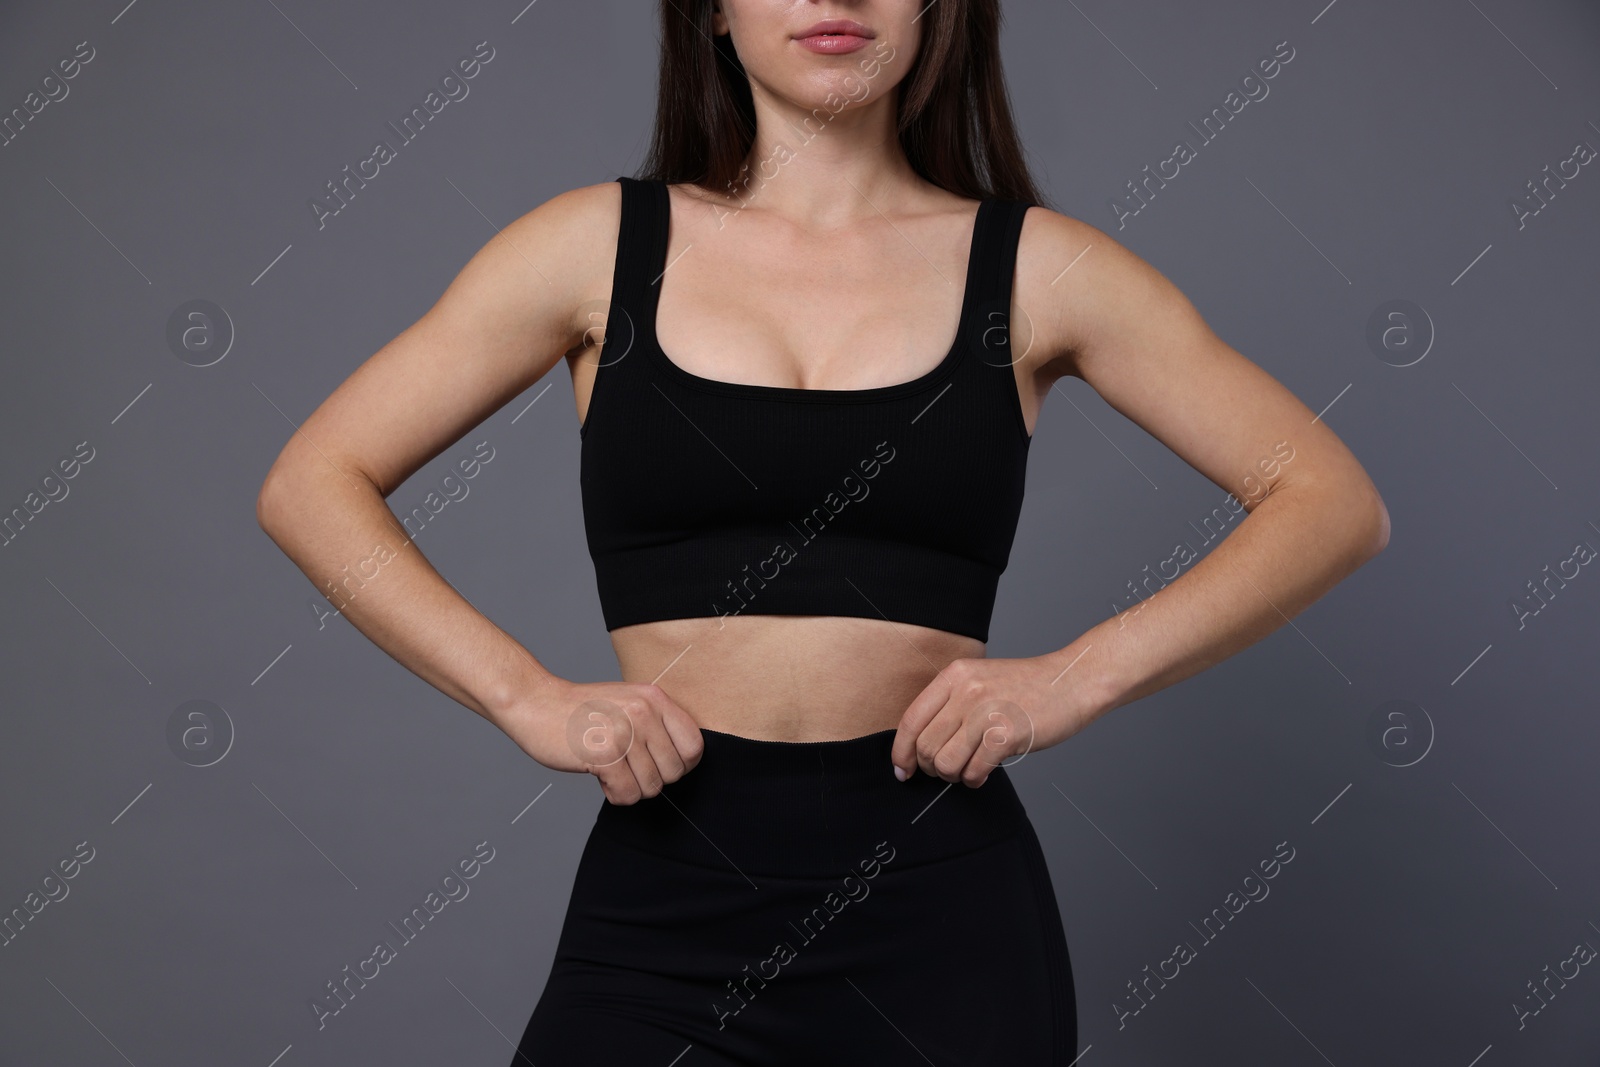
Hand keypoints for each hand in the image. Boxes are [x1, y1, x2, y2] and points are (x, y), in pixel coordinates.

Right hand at [496, 678, 703, 804]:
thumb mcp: (629, 702)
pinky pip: (627, 795)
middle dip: (651, 779)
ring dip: (630, 788)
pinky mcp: (604, 754)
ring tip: (611, 770)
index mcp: (655, 698)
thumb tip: (684, 763)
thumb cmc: (582, 711)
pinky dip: (614, 795)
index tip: (659, 765)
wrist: (535, 703)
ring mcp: (625, 732)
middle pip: (674, 772)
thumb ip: (658, 724)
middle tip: (626, 768)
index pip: (694, 746)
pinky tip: (600, 778)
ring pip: (651, 788)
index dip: (681, 765)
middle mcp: (644, 712)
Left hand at [890, 654, 1092, 786]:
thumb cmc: (1026, 688)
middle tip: (947, 770)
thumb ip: (950, 704)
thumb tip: (919, 747)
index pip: (911, 720)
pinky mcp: (1007, 734)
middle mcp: (966, 691)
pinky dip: (974, 779)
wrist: (1071, 681)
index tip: (902, 770)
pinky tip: (983, 773)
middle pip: (926, 746)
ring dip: (953, 775)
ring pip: (945, 763)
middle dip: (931, 768)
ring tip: (968, 769)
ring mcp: (986, 712)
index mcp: (955, 675)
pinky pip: (973, 771)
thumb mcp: (979, 681)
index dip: (901, 751)